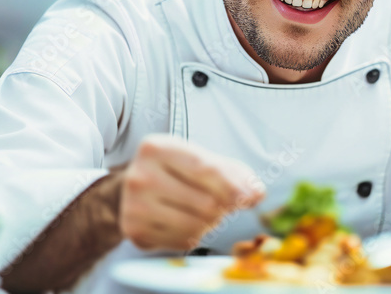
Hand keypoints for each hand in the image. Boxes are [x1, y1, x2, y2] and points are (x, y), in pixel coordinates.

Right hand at [118, 134, 265, 250]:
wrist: (133, 188)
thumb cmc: (175, 171)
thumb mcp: (200, 160)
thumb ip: (233, 174)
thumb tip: (257, 193)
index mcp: (157, 148)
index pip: (205, 170)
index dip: (233, 186)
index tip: (252, 197)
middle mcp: (140, 176)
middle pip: (205, 203)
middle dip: (222, 207)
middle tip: (220, 203)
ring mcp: (134, 206)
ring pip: (196, 226)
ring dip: (209, 223)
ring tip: (200, 211)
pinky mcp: (135, 232)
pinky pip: (182, 241)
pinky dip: (193, 236)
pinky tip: (184, 222)